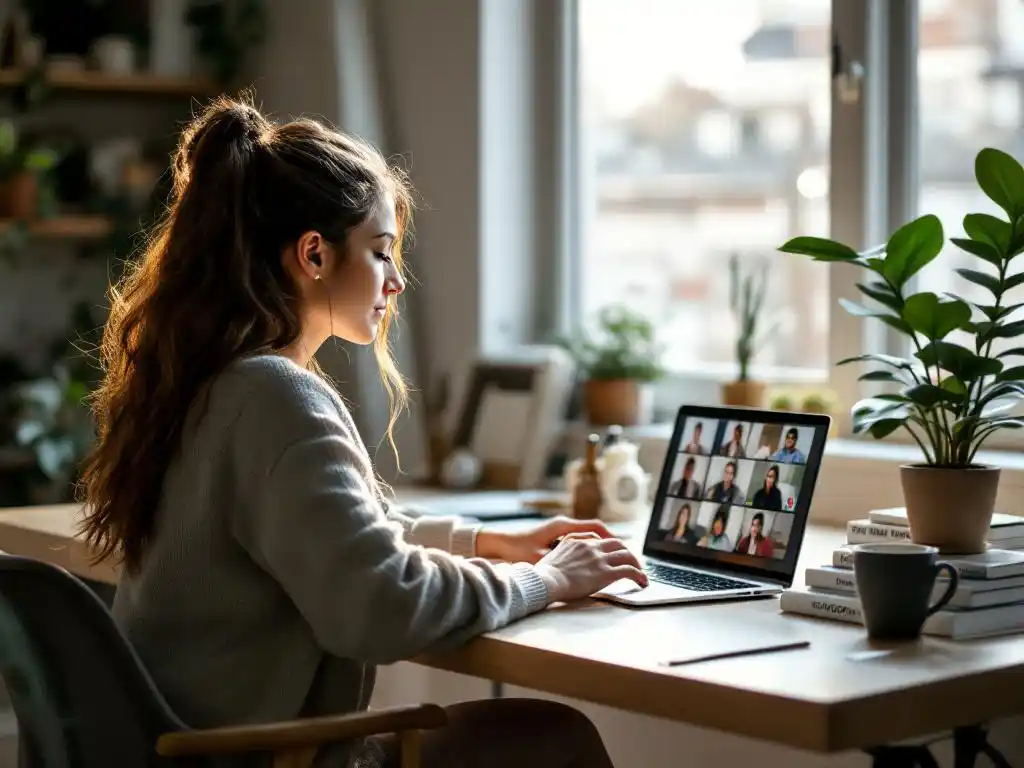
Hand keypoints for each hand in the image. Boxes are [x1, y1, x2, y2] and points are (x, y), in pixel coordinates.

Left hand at [475, 516, 615, 564]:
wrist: (499, 543)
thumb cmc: (517, 548)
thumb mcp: (540, 557)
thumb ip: (560, 560)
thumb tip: (580, 567)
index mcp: (562, 526)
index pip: (594, 526)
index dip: (610, 537)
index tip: (621, 547)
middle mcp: (562, 525)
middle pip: (594, 530)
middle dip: (609, 542)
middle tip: (623, 555)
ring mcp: (558, 531)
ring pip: (586, 536)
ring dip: (599, 546)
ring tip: (611, 560)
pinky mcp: (554, 538)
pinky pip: (577, 541)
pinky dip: (587, 550)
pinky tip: (590, 563)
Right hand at [534, 532, 647, 603]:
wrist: (546, 581)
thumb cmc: (545, 574)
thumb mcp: (552, 554)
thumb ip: (564, 552)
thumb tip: (567, 559)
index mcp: (578, 541)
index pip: (602, 539)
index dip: (612, 547)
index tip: (616, 554)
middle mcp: (592, 547)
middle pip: (618, 544)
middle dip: (627, 553)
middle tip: (632, 563)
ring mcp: (600, 559)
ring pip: (627, 556)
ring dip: (637, 565)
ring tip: (641, 574)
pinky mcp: (606, 573)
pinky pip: (629, 571)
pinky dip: (639, 576)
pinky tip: (642, 582)